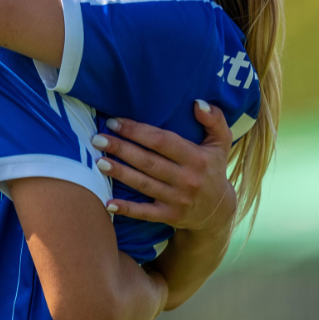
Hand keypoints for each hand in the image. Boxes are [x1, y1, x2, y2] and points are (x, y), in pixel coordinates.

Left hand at [94, 101, 235, 235]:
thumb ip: (214, 120)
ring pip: (143, 184)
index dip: (136, 131)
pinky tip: (107, 203)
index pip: (162, 141)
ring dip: (119, 173)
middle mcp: (187, 179)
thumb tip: (198, 103)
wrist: (219, 212)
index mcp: (197, 158)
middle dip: (121, 149)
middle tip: (97, 139)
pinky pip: (145, 213)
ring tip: (99, 161)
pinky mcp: (170, 216)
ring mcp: (178, 200)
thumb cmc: (213, 169)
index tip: (114, 122)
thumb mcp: (221, 143)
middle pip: (148, 161)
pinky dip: (126, 209)